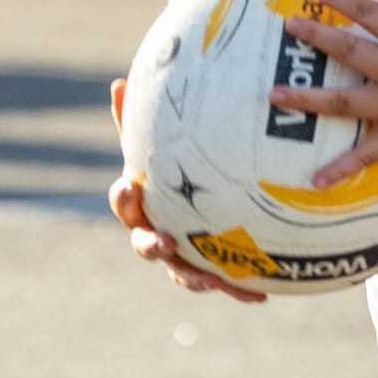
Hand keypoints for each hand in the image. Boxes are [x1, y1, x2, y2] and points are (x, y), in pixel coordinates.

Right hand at [106, 78, 265, 303]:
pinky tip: (261, 296)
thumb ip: (141, 119)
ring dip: (192, 278)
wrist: (200, 199)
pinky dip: (237, 290)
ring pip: (180, 273)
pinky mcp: (207, 271)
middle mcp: (155, 232)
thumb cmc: (174, 165)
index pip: (125, 201)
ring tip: (209, 281)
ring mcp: (180, 257)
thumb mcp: (161, 141)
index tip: (130, 186)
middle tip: (164, 240)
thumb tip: (117, 80)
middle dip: (150, 244)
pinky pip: (222, 283)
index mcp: (142, 203)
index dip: (124, 198)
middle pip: (144, 244)